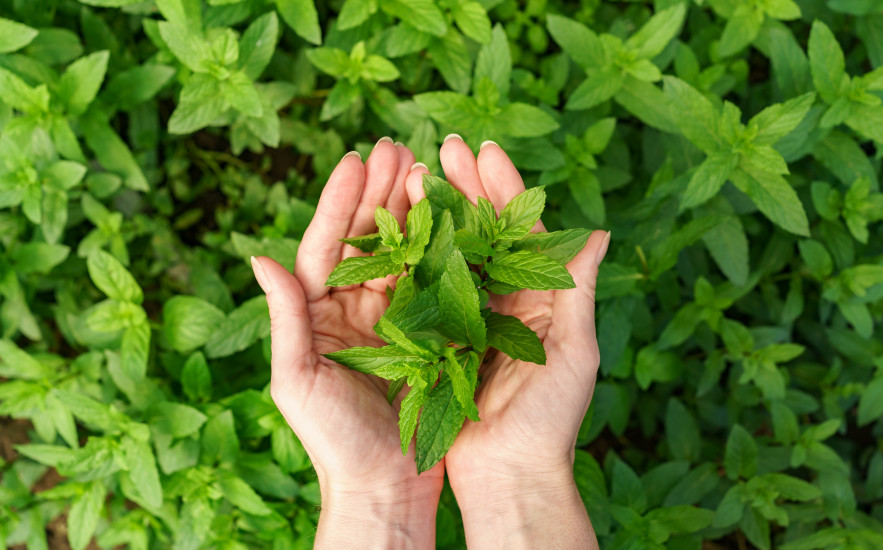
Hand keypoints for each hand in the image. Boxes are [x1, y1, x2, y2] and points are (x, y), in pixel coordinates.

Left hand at [251, 139, 443, 548]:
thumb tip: (259, 257)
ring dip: (411, 209)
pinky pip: (431, 282)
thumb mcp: (298, 380)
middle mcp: (351, 309)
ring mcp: (390, 319)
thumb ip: (285, 318)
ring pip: (401, 252)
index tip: (356, 159)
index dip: (340, 202)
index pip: (325, 246)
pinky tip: (452, 216)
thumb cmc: (332, 441)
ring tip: (424, 166)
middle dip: (379, 192)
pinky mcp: (424, 334)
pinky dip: (439, 248)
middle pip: (366, 239)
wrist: (383, 486)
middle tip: (397, 145)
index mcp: (317, 314)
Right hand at [404, 136, 607, 548]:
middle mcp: (508, 301)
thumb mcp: (574, 353)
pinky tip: (401, 226)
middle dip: (467, 187)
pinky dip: (418, 257)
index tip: (484, 150)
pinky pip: (430, 290)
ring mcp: (473, 318)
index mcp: (543, 298)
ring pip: (455, 252)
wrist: (508, 474)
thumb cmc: (550, 420)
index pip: (524, 231)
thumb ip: (577, 291)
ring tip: (417, 172)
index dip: (505, 188)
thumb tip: (598, 232)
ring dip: (439, 212)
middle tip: (445, 146)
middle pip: (487, 232)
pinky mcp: (442, 338)